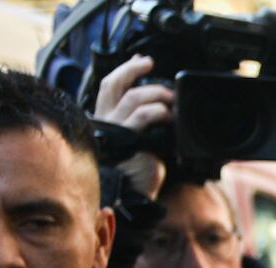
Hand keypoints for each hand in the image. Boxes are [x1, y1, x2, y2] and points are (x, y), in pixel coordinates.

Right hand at [94, 55, 171, 199]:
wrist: (130, 197)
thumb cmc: (136, 174)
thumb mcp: (140, 142)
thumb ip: (144, 124)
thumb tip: (163, 110)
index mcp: (106, 119)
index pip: (110, 87)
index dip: (125, 71)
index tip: (141, 61)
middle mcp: (105, 120)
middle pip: (113, 83)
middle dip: (133, 69)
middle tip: (150, 64)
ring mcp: (114, 129)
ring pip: (132, 96)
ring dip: (156, 93)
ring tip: (170, 99)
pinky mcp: (126, 139)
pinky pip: (143, 116)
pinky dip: (158, 111)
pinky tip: (169, 115)